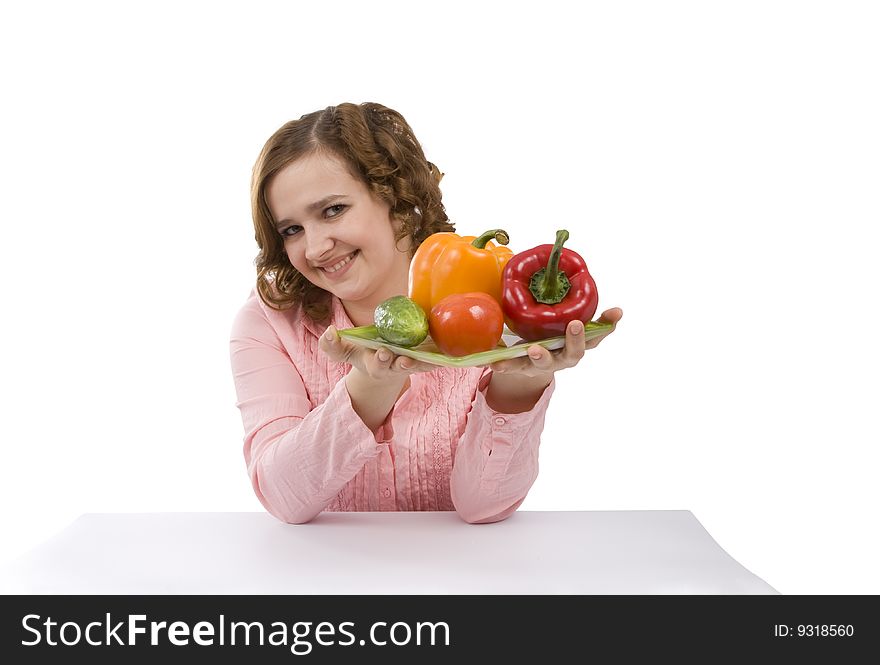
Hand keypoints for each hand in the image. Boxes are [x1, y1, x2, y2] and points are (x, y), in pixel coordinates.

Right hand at [318, 325, 435, 381]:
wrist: (383, 361)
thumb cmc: (362, 354)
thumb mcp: (344, 351)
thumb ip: (332, 345)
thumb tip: (329, 331)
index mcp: (375, 365)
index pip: (376, 364)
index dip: (380, 359)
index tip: (382, 352)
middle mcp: (394, 367)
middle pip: (398, 367)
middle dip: (401, 363)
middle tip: (405, 358)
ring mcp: (410, 364)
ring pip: (418, 365)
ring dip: (424, 363)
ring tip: (432, 359)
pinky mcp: (424, 361)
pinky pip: (434, 360)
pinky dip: (441, 358)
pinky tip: (449, 355)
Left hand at [487, 307, 622, 377]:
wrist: (531, 363)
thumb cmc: (551, 335)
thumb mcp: (562, 316)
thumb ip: (565, 294)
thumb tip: (561, 257)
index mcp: (577, 342)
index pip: (597, 334)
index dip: (608, 324)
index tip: (615, 311)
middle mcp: (565, 356)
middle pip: (575, 352)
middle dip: (575, 340)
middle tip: (575, 325)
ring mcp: (546, 364)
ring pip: (546, 363)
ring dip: (541, 355)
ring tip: (534, 348)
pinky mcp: (524, 368)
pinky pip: (514, 368)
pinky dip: (506, 366)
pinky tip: (495, 362)